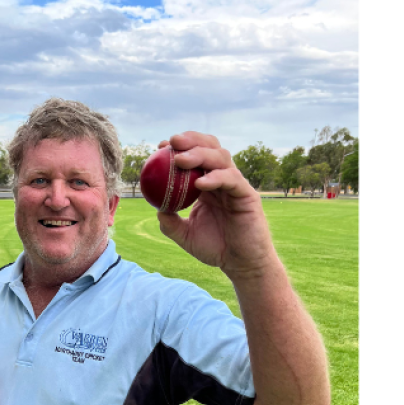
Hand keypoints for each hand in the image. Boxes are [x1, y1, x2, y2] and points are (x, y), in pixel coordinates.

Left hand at [154, 132, 275, 280]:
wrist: (240, 264)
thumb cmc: (215, 248)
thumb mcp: (185, 235)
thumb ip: (170, 222)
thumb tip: (156, 208)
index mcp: (207, 184)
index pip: (195, 156)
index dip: (180, 147)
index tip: (160, 147)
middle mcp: (222, 179)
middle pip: (210, 147)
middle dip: (191, 140)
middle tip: (172, 142)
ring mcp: (236, 184)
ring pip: (221, 157)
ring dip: (200, 154)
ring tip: (180, 160)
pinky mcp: (247, 194)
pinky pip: (232, 179)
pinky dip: (215, 177)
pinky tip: (200, 183)